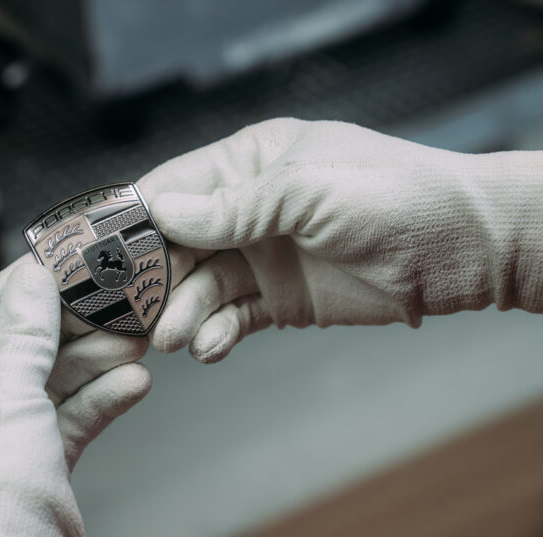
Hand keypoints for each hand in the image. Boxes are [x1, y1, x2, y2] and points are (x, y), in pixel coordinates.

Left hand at [0, 256, 150, 536]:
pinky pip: (75, 414)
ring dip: (98, 360)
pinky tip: (134, 382)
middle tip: (117, 300)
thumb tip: (34, 275)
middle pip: (29, 343)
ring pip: (57, 378)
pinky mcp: (40, 459)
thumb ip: (25, 328)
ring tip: (136, 339)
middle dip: (77, 325)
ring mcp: (5, 433)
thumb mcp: (4, 390)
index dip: (28, 282)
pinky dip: (104, 398)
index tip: (67, 257)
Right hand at [139, 118, 542, 362]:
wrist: (461, 251)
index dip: (137, 218)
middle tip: (131, 312)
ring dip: (183, 312)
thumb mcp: (308, 191)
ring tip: (173, 338)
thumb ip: (234, 206)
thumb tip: (163, 211)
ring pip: (201, 286)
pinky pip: (233, 317)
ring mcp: (261, 256)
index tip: (101, 252)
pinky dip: (216, 334)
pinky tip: (209, 347)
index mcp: (250, 162)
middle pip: (178, 243)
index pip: (176, 185)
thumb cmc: (394, 196)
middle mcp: (247, 208)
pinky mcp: (279, 300)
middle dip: (153, 277)